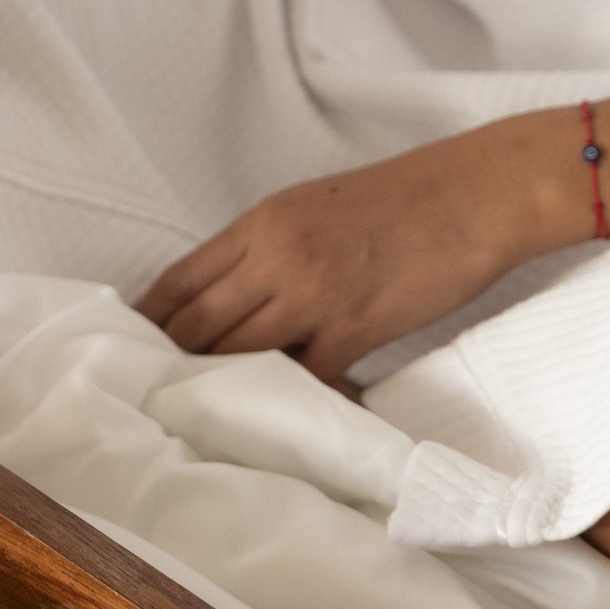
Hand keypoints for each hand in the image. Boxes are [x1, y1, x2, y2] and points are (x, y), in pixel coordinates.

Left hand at [137, 111, 582, 382]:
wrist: (478, 193)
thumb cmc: (401, 198)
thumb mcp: (312, 206)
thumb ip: (264, 247)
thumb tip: (226, 295)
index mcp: (259, 225)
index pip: (178, 281)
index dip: (148, 322)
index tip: (131, 349)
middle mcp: (275, 259)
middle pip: (196, 325)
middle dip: (173, 361)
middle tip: (160, 393)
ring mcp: (312, 296)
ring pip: (238, 355)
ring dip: (222, 385)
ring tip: (208, 411)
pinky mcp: (354, 329)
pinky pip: (304, 378)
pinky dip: (292, 398)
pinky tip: (285, 415)